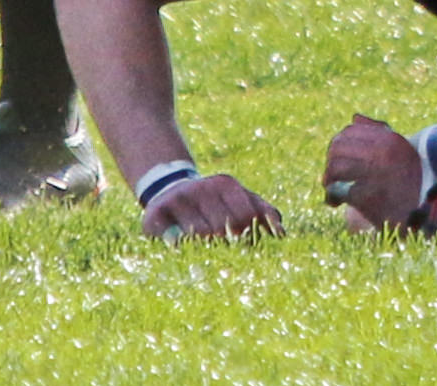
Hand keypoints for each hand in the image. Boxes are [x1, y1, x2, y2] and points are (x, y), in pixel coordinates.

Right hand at [142, 171, 280, 241]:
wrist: (168, 188)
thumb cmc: (213, 201)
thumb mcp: (238, 197)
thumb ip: (263, 211)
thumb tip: (281, 232)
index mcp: (225, 183)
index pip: (247, 216)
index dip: (250, 235)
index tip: (246, 244)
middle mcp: (201, 188)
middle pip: (224, 228)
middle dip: (228, 245)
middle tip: (228, 253)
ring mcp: (177, 200)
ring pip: (200, 235)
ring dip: (206, 249)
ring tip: (208, 253)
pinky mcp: (155, 214)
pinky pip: (173, 240)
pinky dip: (181, 248)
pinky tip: (184, 250)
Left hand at [320, 116, 422, 230]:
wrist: (434, 211)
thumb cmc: (416, 181)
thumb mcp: (402, 150)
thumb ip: (379, 132)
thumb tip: (354, 118)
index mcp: (388, 139)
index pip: (349, 132)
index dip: (338, 144)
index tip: (338, 157)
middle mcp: (380, 152)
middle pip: (338, 148)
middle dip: (331, 161)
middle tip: (332, 175)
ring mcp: (373, 174)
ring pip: (335, 167)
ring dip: (329, 178)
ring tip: (332, 188)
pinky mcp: (367, 196)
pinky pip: (338, 190)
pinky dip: (332, 196)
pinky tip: (335, 202)